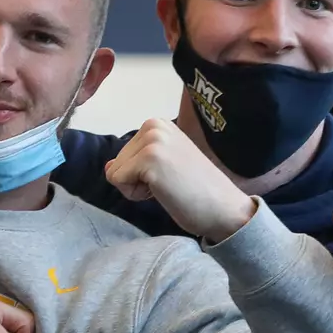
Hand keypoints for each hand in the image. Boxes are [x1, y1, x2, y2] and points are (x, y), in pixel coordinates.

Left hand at [103, 119, 255, 242]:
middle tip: (169, 184)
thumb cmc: (198, 191)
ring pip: (115, 173)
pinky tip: (164, 192)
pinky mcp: (149, 159)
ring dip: (137, 188)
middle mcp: (153, 125)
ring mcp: (152, 141)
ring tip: (168, 187)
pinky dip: (137, 194)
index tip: (169, 177)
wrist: (224, 208)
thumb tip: (107, 167)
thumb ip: (134, 163)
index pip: (122, 155)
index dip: (140, 175)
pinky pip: (118, 182)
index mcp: (157, 124)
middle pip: (116, 163)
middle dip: (136, 181)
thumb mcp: (162, 169)